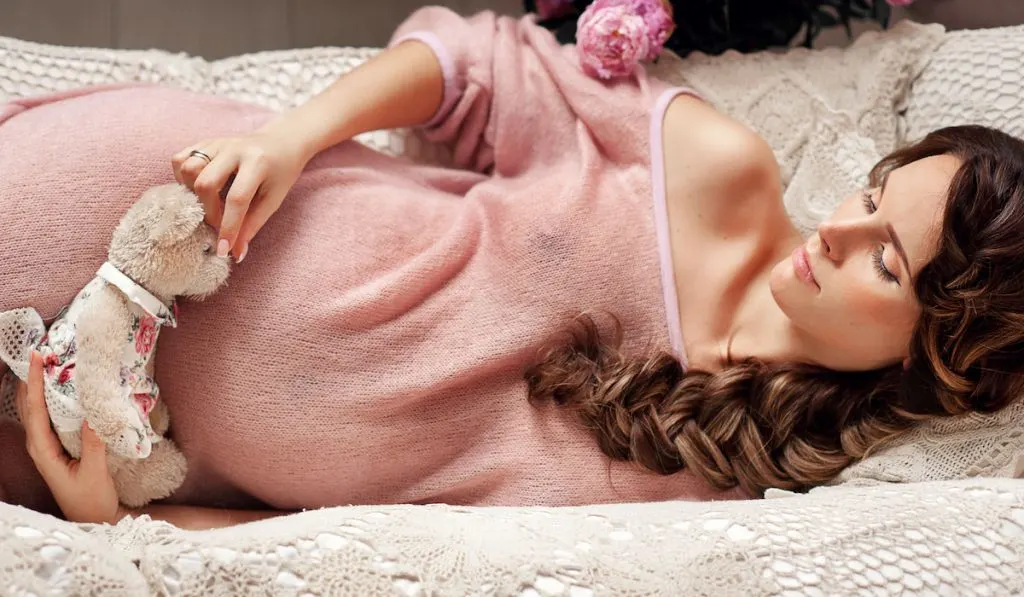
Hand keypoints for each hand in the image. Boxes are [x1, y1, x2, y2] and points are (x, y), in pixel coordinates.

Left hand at [15, 351, 124, 524]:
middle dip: (31, 377)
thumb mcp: (95, 473)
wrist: (94, 520)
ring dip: (39, 385)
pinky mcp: (58, 447)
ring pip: (37, 409)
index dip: (35, 382)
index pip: (35, 409)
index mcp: (43, 450)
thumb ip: (93, 445)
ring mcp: (47, 446)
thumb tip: (93, 414)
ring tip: (49, 363)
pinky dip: (51, 398)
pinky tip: (62, 389)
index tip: (38, 357)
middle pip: (29, 404)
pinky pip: (49, 416)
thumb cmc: (92, 500)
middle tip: (42, 351)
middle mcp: (40, 445)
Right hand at [172, 130, 308, 261]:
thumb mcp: (273, 199)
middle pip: (205, 183)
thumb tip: (236, 253)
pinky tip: (197, 188)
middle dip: (208, 212)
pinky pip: (180, 159)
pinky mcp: (205, 142)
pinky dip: (182, 178)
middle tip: (218, 223)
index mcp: (257, 162)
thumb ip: (253, 225)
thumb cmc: (280, 174)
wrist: (280, 142)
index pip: (237, 199)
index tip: (223, 250)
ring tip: (207, 204)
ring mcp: (217, 143)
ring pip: (187, 168)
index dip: (228, 227)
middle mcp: (234, 148)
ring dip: (192, 194)